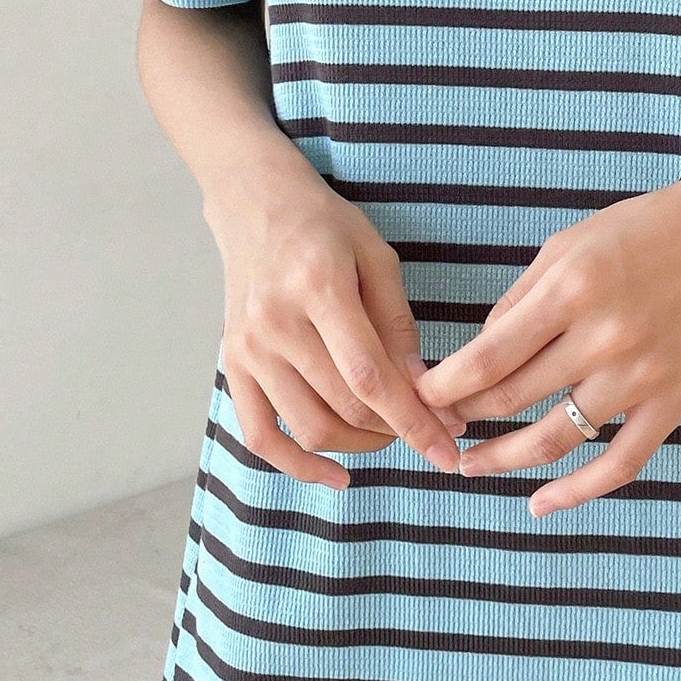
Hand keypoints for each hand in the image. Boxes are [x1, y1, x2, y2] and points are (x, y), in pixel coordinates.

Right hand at [204, 154, 465, 489]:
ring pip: (309, 428)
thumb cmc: (325, 227)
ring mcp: (248, 349)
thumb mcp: (376, 257)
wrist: (255, 205)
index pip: (370, 376)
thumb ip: (399, 324)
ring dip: (360, 445)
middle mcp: (276, 323)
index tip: (448, 449)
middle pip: (344, 406)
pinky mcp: (232, 365)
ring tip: (391, 432)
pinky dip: (298, 466)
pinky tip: (337, 475)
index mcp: (318, 287)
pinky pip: (260, 436)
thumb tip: (425, 391)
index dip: (413, 420)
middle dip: (398, 430)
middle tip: (433, 428)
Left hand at [412, 173, 680, 515]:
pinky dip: (578, 492)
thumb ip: (518, 301)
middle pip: (514, 398)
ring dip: (503, 459)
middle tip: (436, 427)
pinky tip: (540, 505)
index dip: (445, 386)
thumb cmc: (635, 232)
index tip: (417, 398)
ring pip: (556, 438)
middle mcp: (603, 337)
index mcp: (570, 291)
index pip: (489, 357)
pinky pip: (620, 463)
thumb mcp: (565, 247)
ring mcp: (640, 376)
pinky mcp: (672, 402)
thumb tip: (478, 356)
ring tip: (469, 466)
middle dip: (464, 418)